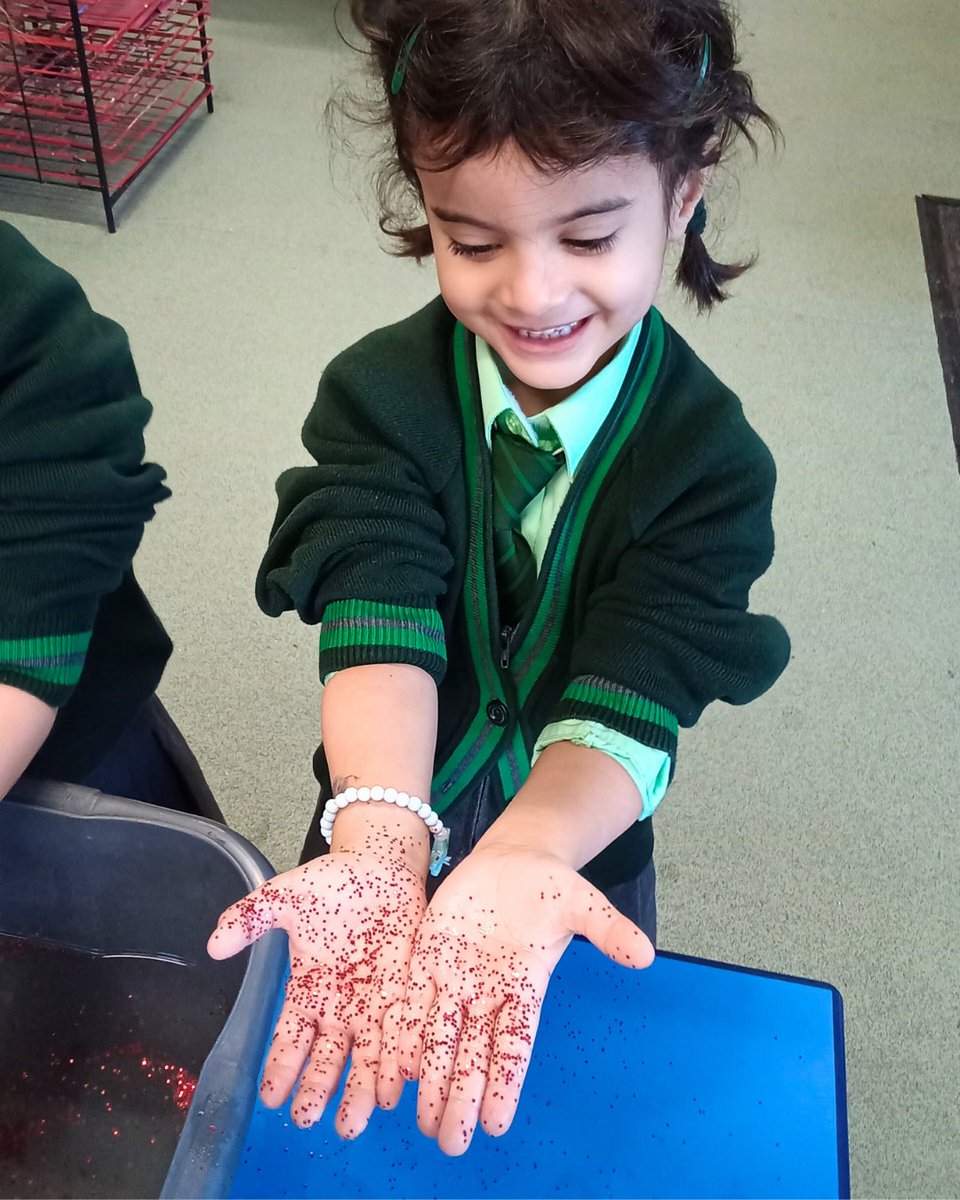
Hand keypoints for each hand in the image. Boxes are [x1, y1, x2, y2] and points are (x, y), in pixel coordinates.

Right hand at [208, 849, 425, 1137]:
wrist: (380, 865)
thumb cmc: (330, 883)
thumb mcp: (284, 896)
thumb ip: (250, 918)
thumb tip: (213, 945)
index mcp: (308, 991)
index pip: (290, 1038)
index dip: (280, 1066)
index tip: (270, 1097)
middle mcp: (342, 1008)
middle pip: (328, 1057)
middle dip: (317, 1089)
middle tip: (307, 1120)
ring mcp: (376, 1004)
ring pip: (367, 1056)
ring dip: (360, 1089)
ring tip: (352, 1122)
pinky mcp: (408, 992)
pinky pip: (404, 1031)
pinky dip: (400, 1057)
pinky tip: (398, 1084)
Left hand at [395, 844, 653, 1154]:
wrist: (510, 857)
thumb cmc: (549, 885)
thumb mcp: (580, 901)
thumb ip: (606, 929)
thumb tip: (645, 954)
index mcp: (524, 986)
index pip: (513, 1044)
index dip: (504, 1082)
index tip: (496, 1124)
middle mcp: (487, 992)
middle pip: (472, 1052)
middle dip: (461, 1095)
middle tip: (450, 1142)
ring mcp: (454, 977)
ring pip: (437, 1035)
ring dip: (428, 1077)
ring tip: (420, 1121)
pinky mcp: (426, 956)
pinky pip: (410, 999)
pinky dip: (402, 1032)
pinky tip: (392, 1066)